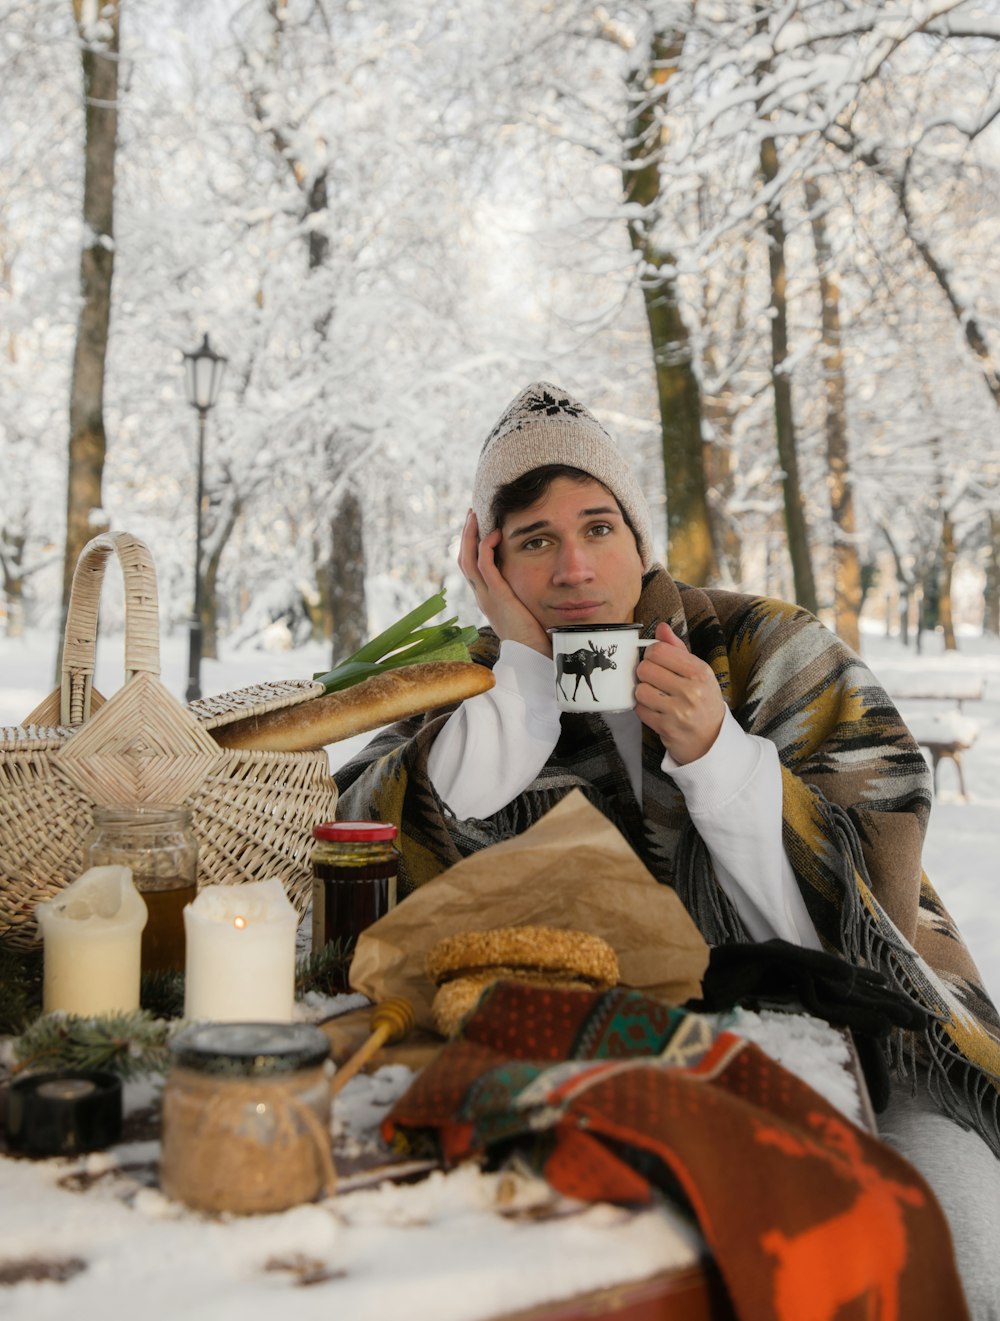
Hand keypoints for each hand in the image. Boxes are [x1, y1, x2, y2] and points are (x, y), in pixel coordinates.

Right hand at [458, 510, 550, 655]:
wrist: (532, 656)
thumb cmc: (535, 636)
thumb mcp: (526, 609)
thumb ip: (525, 593)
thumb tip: (542, 578)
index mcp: (487, 598)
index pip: (471, 567)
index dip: (471, 545)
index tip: (478, 526)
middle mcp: (482, 596)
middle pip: (463, 559)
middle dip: (466, 535)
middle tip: (472, 514)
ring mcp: (486, 596)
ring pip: (468, 560)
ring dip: (471, 536)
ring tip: (476, 516)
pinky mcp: (497, 596)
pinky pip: (484, 567)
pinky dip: (486, 548)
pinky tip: (494, 533)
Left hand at [635, 622, 724, 764]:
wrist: (711, 739)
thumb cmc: (703, 700)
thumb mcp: (698, 672)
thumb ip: (678, 649)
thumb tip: (661, 627)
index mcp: (700, 672)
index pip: (659, 650)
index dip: (651, 653)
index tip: (656, 660)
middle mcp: (691, 691)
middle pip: (645, 668)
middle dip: (646, 673)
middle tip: (655, 679)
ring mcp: (678, 711)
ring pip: (640, 689)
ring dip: (643, 692)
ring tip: (656, 695)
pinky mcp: (666, 728)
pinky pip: (640, 710)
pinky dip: (643, 709)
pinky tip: (656, 709)